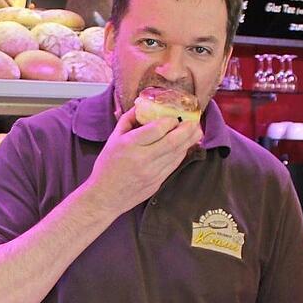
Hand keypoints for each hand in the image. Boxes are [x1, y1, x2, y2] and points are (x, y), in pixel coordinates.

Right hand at [82, 107, 202, 215]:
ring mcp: (152, 172)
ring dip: (189, 141)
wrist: (105, 196)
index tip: (174, 116)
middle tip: (195, 121)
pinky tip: (186, 145)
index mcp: (129, 145)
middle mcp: (142, 158)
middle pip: (172, 142)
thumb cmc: (107, 165)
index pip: (157, 129)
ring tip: (197, 131)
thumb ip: (128, 120)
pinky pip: (174, 165)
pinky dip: (182, 153)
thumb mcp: (113, 139)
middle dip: (187, 130)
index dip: (170, 121)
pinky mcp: (157, 182)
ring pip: (177, 154)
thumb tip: (143, 105)